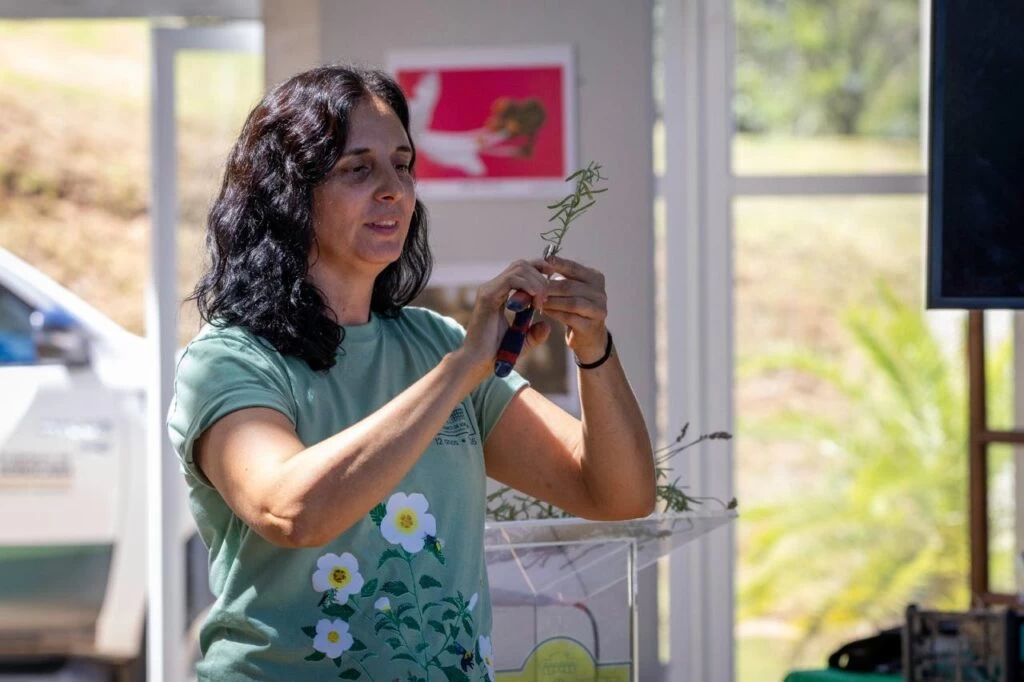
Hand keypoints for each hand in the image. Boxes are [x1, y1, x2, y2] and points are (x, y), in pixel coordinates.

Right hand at [458, 260, 551, 380]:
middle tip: (546, 298)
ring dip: (536, 282)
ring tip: (540, 302)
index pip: (520, 270)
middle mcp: (492, 288)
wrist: (477, 363)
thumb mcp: (522, 342)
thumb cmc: (496, 354)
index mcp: (499, 294)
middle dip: (540, 276)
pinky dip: (527, 285)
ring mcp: (488, 290)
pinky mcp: (487, 296)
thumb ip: (535, 334)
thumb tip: (547, 326)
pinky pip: (511, 280)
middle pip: (521, 265)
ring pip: (519, 269)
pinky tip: (535, 299)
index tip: (553, 278)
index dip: (538, 269)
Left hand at [534, 255, 608, 362]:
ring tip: (536, 301)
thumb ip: (561, 278)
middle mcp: (600, 293)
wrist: (589, 336)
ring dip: (551, 301)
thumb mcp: (571, 290)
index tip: (542, 263)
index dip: (558, 265)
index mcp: (595, 278)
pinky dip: (555, 313)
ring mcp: (598, 310)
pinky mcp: (591, 326)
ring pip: (570, 302)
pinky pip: (570, 317)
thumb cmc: (576, 309)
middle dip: (548, 287)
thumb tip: (540, 265)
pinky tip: (544, 311)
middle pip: (569, 286)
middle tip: (532, 288)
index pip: (574, 268)